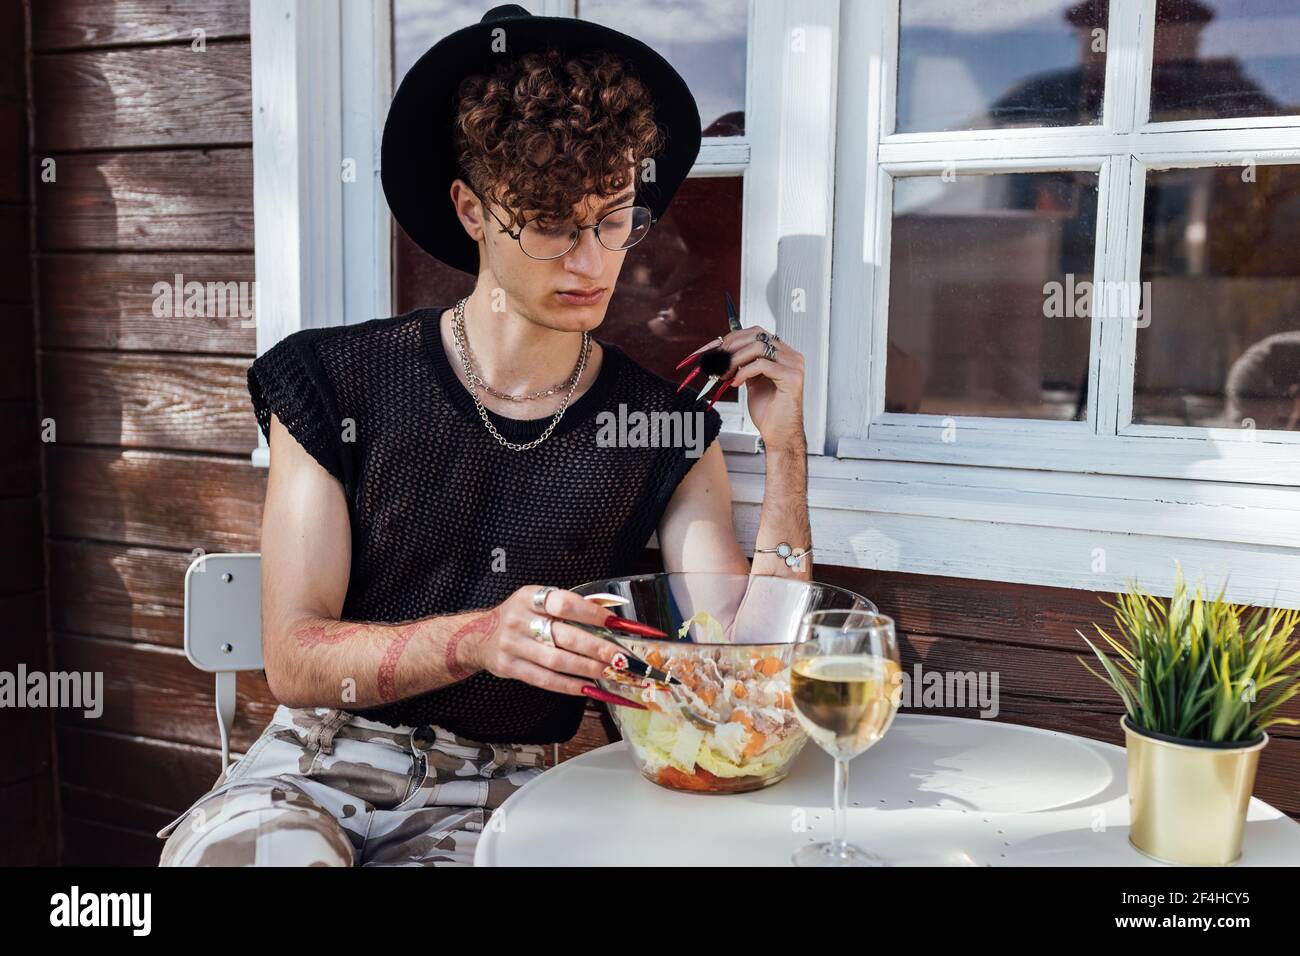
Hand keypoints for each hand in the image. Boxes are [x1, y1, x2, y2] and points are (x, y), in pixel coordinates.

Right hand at [464, 586, 622, 695]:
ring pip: (557, 660)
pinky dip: (569, 685)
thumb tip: (611, 617)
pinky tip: (588, 687)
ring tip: (610, 673)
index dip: (591, 613)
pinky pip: (544, 679)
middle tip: (621, 657)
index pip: (565, 603)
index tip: (615, 624)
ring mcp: (513, 645)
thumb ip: (569, 606)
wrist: (479, 636)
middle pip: (564, 635)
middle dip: (597, 648)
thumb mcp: (537, 601)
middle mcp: (520, 619)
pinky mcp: (509, 667)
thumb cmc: (519, 616)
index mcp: (530, 597)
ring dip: (587, 668)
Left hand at [679, 327, 805, 452]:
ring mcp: (794, 366)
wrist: (779, 434)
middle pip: (757, 335)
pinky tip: (736, 383)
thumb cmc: (768, 411)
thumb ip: (744, 363)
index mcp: (783, 354)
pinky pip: (762, 365)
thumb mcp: (752, 380)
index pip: (757, 332)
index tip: (717, 349)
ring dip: (735, 359)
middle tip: (717, 360)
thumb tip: (724, 350)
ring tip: (725, 373)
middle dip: (732, 347)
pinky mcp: (791, 377)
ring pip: (759, 347)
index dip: (734, 338)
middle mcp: (791, 356)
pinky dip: (744, 372)